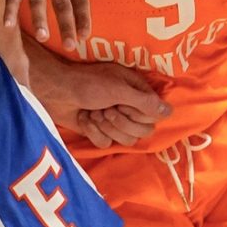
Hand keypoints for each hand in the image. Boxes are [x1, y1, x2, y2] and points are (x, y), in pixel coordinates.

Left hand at [30, 51, 169, 147]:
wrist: (55, 90)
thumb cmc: (87, 83)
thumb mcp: (118, 90)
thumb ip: (145, 103)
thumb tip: (171, 112)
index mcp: (138, 93)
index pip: (153, 117)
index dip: (137, 115)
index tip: (122, 103)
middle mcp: (130, 108)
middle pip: (142, 132)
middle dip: (120, 122)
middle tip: (105, 108)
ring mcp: (115, 121)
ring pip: (125, 141)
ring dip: (106, 127)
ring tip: (94, 112)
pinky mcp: (100, 132)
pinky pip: (106, 143)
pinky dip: (92, 131)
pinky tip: (84, 118)